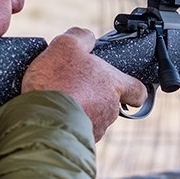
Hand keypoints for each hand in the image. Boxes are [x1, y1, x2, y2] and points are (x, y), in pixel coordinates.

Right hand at [22, 27, 147, 140]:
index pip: (138, 90)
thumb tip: (87, 36)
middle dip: (94, 96)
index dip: (134, 90)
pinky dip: (67, 124)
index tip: (129, 91)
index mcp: (113, 85)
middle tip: (75, 86)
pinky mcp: (79, 142)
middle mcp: (110, 109)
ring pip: (93, 118)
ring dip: (80, 110)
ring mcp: (96, 128)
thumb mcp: (66, 45)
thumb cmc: (58, 82)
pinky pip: (76, 131)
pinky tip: (51, 115)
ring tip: (58, 100)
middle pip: (110, 103)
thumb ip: (81, 37)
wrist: (42, 119)